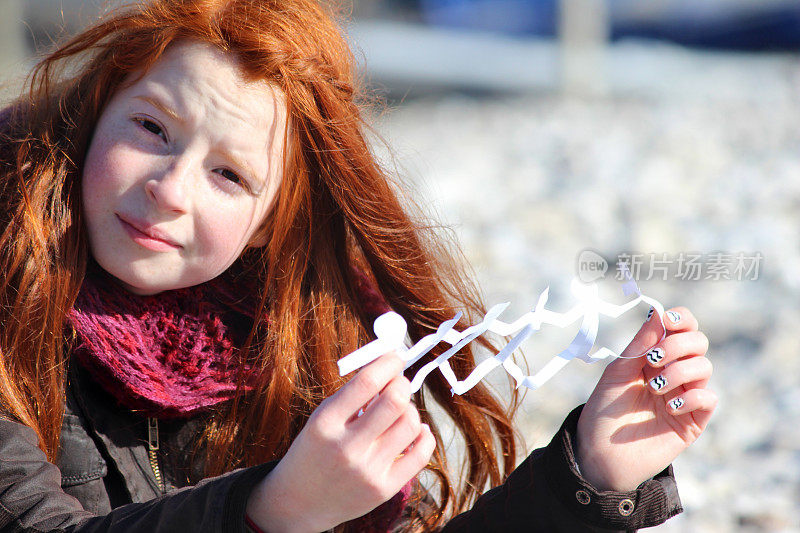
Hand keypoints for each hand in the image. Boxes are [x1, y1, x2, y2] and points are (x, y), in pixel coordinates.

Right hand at [245, 353, 435, 532]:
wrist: (298, 501)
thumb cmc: (314, 450)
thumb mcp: (321, 418)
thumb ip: (353, 395)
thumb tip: (390, 367)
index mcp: (325, 422)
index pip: (367, 382)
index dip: (388, 363)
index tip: (395, 356)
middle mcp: (347, 447)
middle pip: (394, 401)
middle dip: (402, 384)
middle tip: (398, 383)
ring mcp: (367, 470)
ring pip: (410, 424)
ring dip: (410, 409)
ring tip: (399, 411)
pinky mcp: (383, 489)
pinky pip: (421, 454)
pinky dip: (424, 435)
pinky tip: (415, 430)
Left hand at [576, 307, 716, 491]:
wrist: (600, 452)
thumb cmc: (604, 410)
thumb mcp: (618, 372)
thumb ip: (640, 344)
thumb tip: (658, 312)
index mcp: (655, 356)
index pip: (681, 328)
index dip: (681, 319)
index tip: (668, 320)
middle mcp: (674, 372)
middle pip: (698, 342)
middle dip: (679, 345)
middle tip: (654, 359)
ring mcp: (685, 395)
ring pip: (704, 367)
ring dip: (679, 372)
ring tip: (654, 389)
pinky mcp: (693, 421)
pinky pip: (708, 398)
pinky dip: (691, 396)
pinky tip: (669, 407)